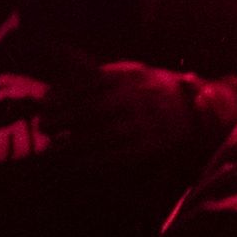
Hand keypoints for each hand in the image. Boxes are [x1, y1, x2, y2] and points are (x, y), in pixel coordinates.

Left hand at [51, 60, 210, 172]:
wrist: (194, 110)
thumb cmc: (149, 90)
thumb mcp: (128, 72)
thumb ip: (96, 74)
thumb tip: (55, 77)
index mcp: (132, 75)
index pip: (90, 82)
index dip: (64, 93)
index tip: (44, 102)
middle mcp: (140, 97)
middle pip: (94, 107)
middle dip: (64, 117)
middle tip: (42, 124)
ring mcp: (148, 122)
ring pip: (104, 134)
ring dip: (74, 143)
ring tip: (52, 147)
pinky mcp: (153, 146)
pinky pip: (119, 156)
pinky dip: (93, 161)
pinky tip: (74, 163)